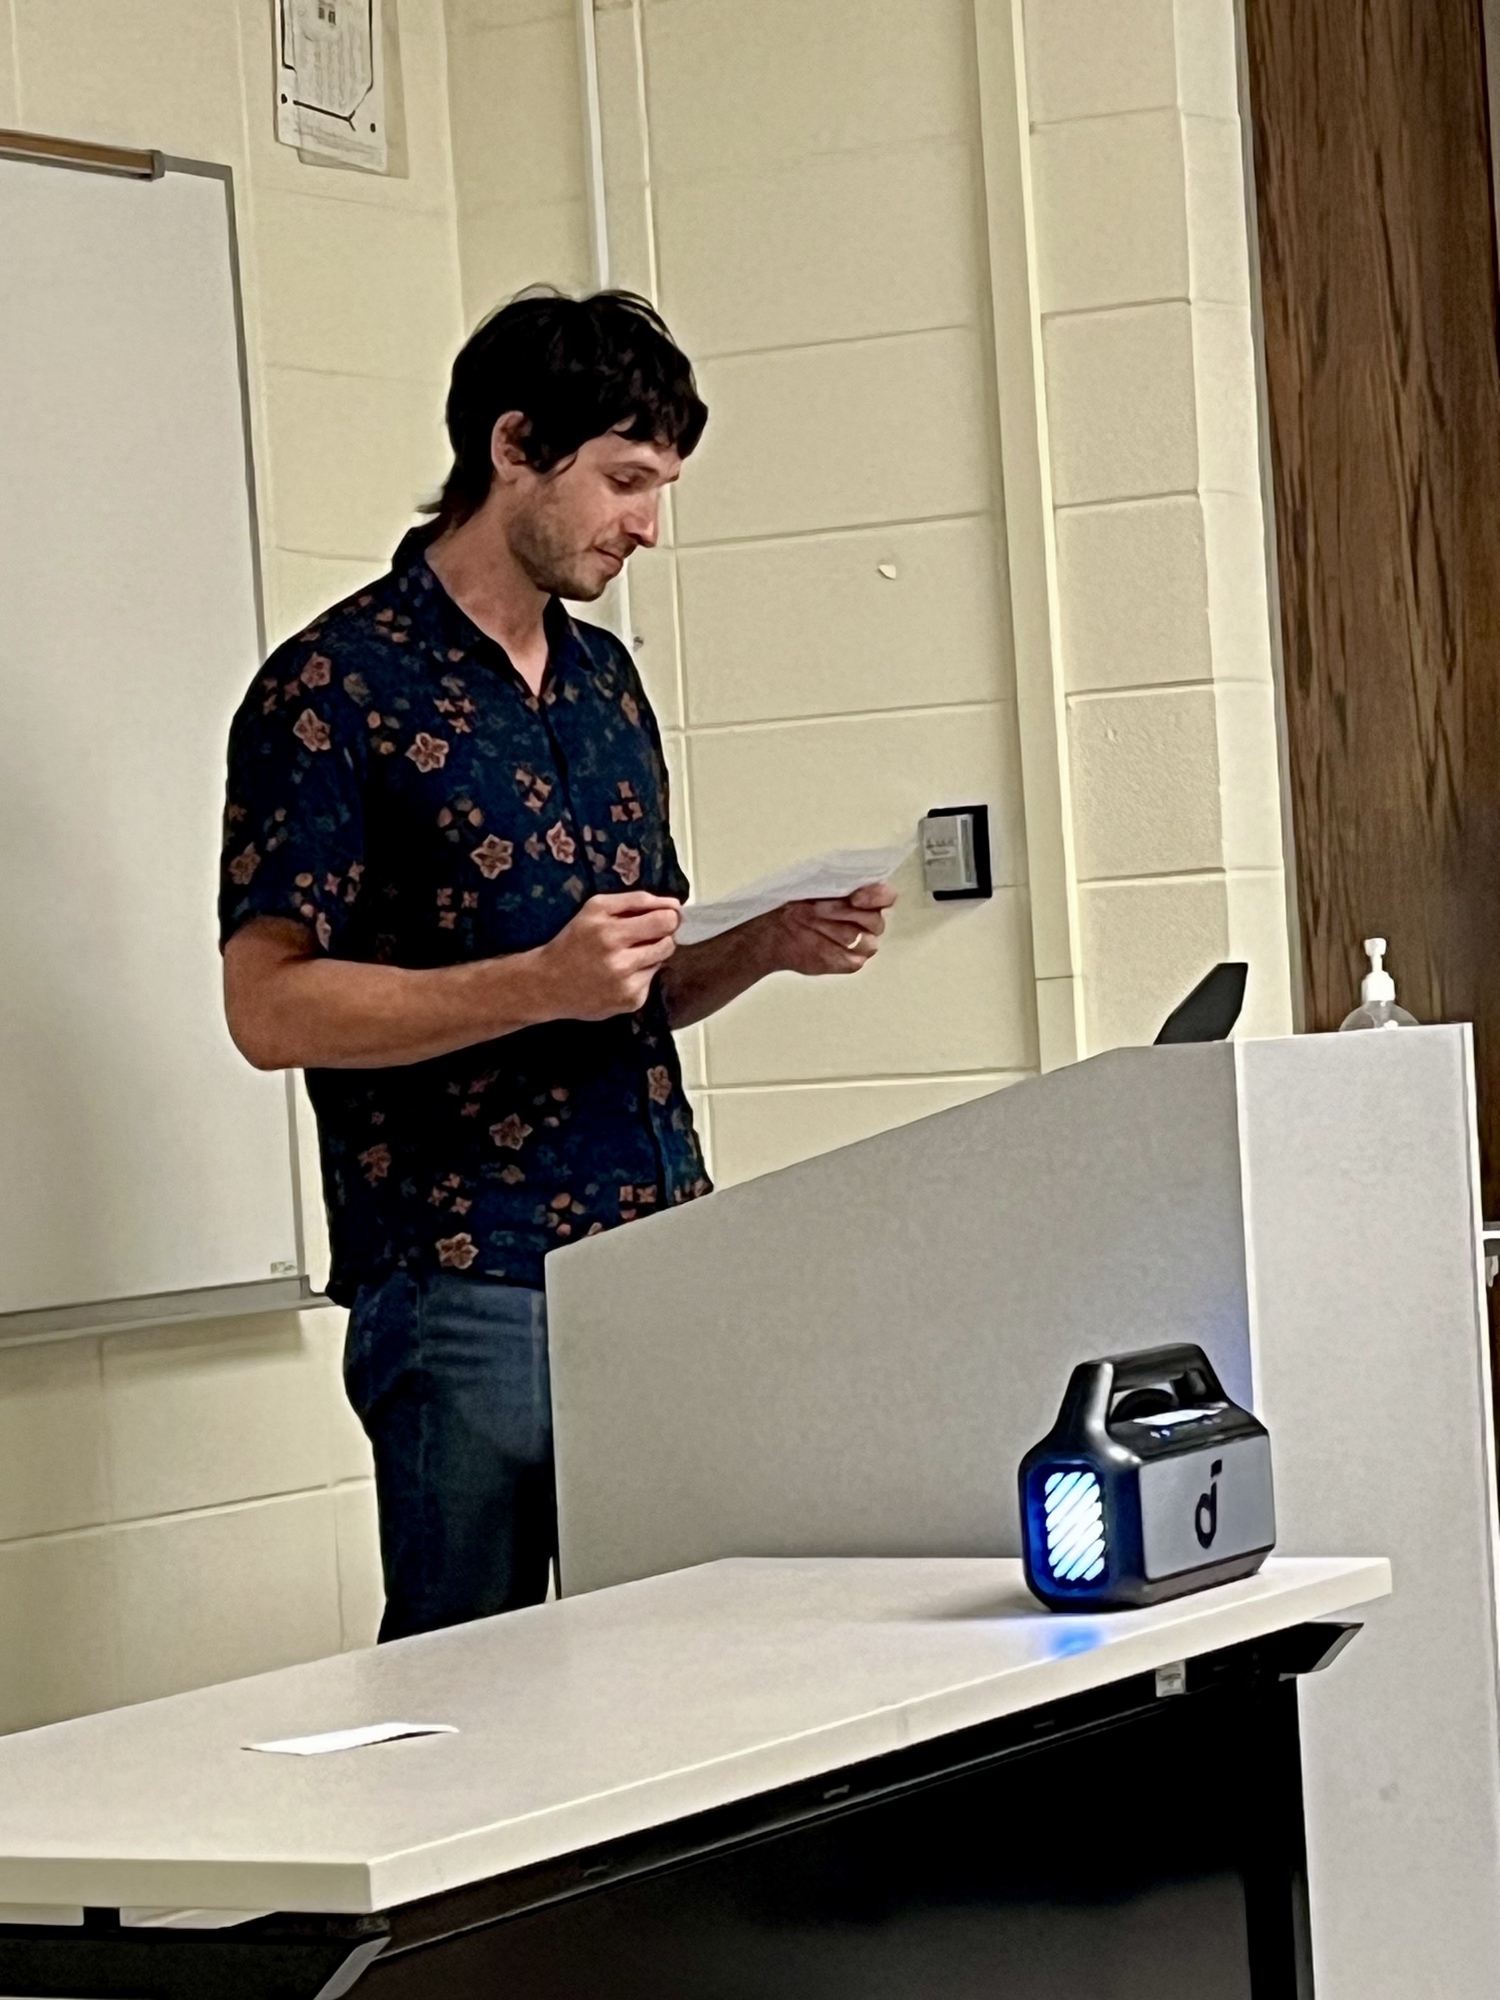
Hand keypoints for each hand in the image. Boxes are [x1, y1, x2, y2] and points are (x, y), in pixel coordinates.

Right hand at [533, 892, 680, 1020]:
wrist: (548, 984)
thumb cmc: (574, 940)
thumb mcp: (595, 908)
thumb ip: (636, 901)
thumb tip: (675, 905)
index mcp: (609, 932)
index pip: (664, 921)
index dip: (670, 917)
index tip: (665, 916)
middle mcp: (619, 961)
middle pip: (668, 942)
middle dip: (662, 935)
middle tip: (644, 936)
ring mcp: (626, 985)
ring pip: (662, 960)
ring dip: (651, 954)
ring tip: (628, 955)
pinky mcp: (631, 1002)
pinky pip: (651, 979)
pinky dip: (641, 974)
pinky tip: (620, 975)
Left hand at [755, 881, 896, 976]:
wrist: (776, 928)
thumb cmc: (797, 901)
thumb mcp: (814, 882)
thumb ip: (837, 880)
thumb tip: (847, 880)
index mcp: (867, 897)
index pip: (886, 896)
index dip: (875, 897)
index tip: (854, 898)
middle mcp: (869, 921)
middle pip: (875, 921)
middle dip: (844, 913)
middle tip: (816, 908)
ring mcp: (862, 944)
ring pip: (867, 942)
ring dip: (837, 931)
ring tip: (810, 923)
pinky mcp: (851, 962)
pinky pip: (854, 960)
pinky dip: (834, 950)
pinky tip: (816, 943)